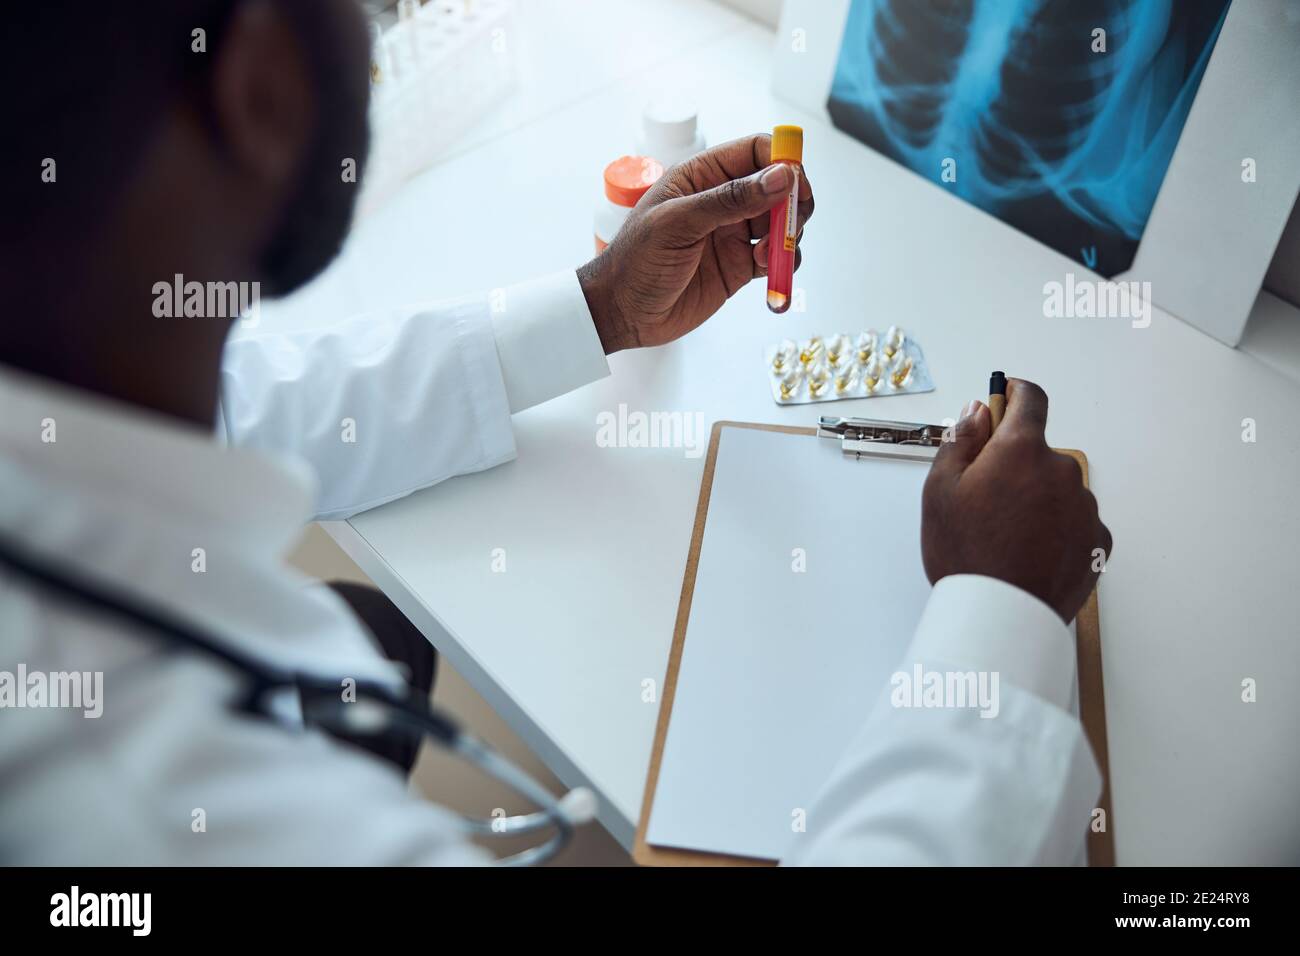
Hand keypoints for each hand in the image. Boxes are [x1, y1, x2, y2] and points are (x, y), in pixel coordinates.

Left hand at [576, 134, 814, 352]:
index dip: (783, 162)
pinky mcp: (739, 266)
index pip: (756, 151)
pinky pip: (774, 256)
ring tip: (766, 254)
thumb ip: (730, 199)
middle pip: (777, 185)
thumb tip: (781, 177)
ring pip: (780, 221)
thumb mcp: (678, 223)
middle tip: (791, 224)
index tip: (796, 186)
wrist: (622, 313)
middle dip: (793, 202)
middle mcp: (721, 200)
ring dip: (787, 235)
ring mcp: (732, 233)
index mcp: (702, 176)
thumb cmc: (635, 262)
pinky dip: (783, 262)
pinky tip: (769, 271)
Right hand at [921, 379, 1112, 622]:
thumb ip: (961, 441)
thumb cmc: (965, 553)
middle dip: (1015, 466)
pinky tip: (1030, 555)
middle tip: (985, 502)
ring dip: (1037, 501)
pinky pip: (1075, 523)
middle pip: (1039, 453)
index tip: (1005, 397)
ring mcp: (1085, 507)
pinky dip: (1056, 531)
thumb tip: (979, 411)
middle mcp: (1062, 471)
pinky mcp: (1099, 541)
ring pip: (1057, 490)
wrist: (1001, 618)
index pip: (1031, 399)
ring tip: (1007, 539)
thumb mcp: (939, 490)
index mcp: (1022, 450)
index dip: (1014, 393)